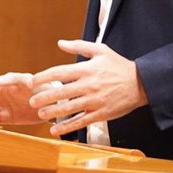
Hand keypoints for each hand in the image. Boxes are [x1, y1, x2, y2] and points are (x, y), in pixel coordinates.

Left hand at [28, 40, 147, 136]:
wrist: (140, 83)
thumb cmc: (119, 66)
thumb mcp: (101, 50)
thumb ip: (79, 46)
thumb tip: (60, 43)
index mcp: (86, 69)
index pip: (59, 72)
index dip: (43, 77)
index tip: (33, 81)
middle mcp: (88, 85)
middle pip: (60, 92)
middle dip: (43, 98)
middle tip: (32, 101)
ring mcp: (93, 101)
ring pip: (68, 108)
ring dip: (52, 112)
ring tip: (40, 114)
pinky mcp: (100, 113)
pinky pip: (80, 121)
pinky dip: (66, 127)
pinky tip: (55, 130)